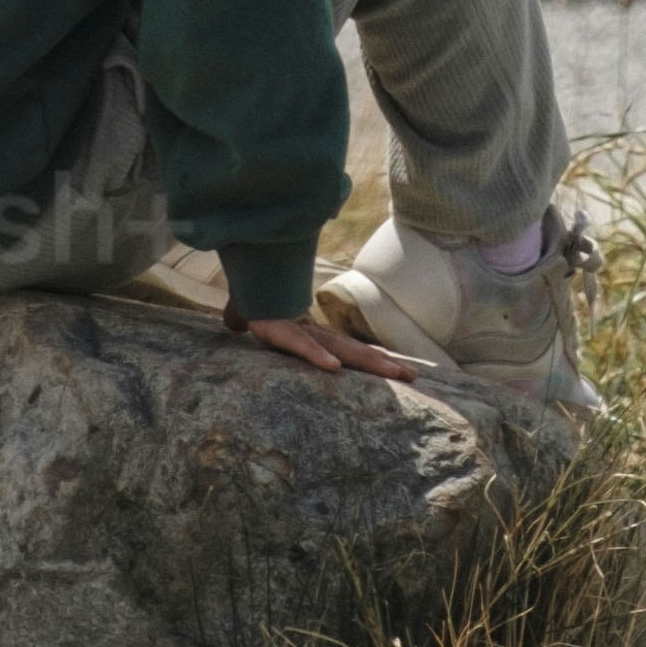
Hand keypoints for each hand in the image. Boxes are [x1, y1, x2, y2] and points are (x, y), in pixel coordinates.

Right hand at [235, 299, 414, 377]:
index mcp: (309, 332)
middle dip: (383, 364)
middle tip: (414, 376)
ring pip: (338, 350)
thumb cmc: (248, 292)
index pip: (345, 348)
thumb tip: (232, 324)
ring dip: (368, 362)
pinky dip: (316, 355)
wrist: (240, 270)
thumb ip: (245, 320)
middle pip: (353, 352)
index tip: (397, 369)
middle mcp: (310, 332)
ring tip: (395, 372)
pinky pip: (299, 345)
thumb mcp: (250, 315)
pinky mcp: (276, 330)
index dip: (370, 358)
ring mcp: (297, 331)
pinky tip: (332, 368)